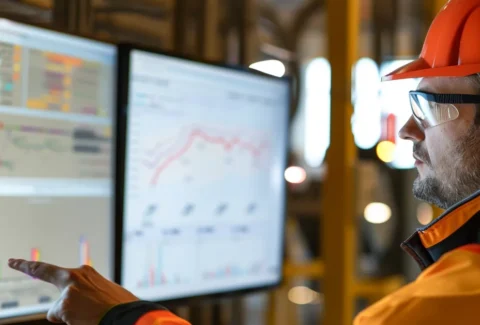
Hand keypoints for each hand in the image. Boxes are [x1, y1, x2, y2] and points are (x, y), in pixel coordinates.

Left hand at [8, 259, 138, 324]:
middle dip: (27, 267)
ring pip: (59, 308)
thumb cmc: (119, 305)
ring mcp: (67, 291)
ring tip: (91, 314)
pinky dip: (70, 320)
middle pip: (46, 276)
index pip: (49, 269)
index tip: (13, 261)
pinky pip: (59, 317)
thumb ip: (87, 292)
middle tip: (12, 261)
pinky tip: (85, 318)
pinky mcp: (64, 305)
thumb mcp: (104, 292)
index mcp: (84, 273)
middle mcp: (74, 276)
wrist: (127, 314)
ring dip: (71, 313)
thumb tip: (79, 303)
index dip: (28, 266)